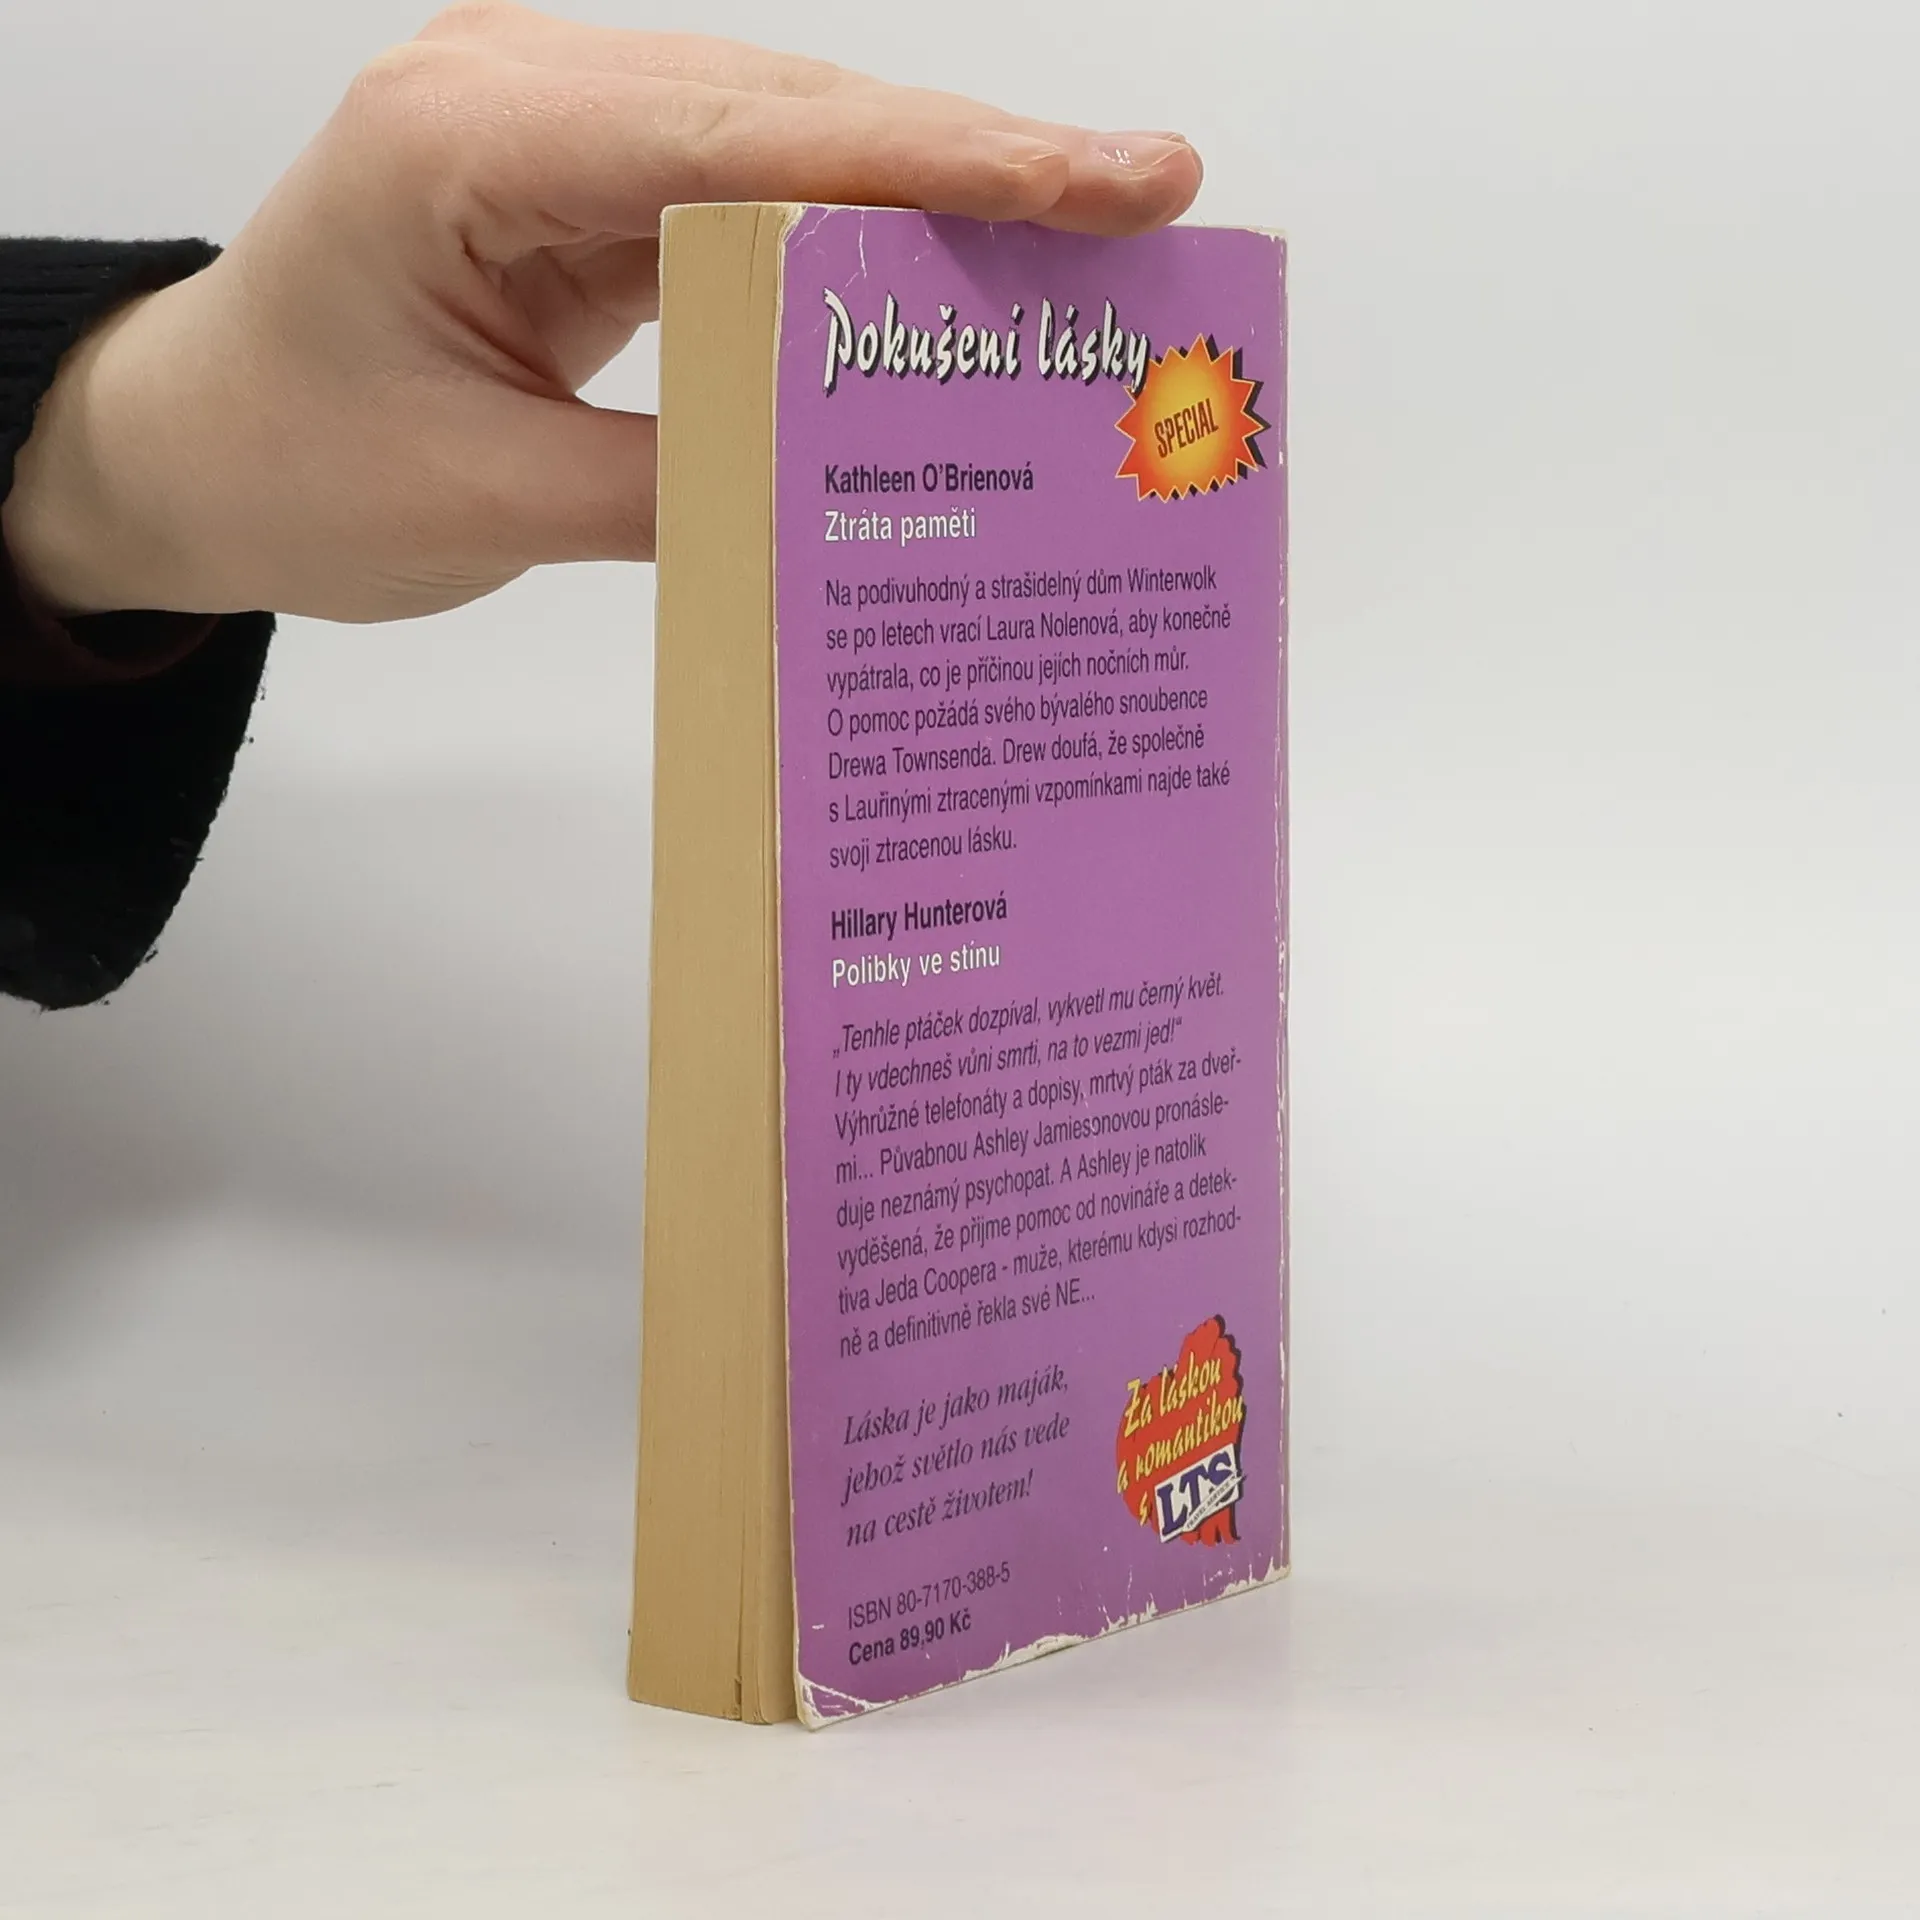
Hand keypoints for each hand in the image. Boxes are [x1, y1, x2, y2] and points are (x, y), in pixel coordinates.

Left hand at [2, 4, 1202, 622]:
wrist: (196, 445)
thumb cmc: (294, 469)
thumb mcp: (486, 504)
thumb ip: (675, 488)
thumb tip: (858, 493)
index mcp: (465, 144)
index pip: (742, 138)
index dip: (932, 161)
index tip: (1090, 182)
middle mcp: (521, 92)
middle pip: (791, 108)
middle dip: (977, 159)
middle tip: (1152, 192)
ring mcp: (559, 124)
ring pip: (788, 135)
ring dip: (936, 192)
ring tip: (1091, 238)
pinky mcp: (589, 179)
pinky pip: (750, 191)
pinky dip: (859, 235)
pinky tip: (954, 276)